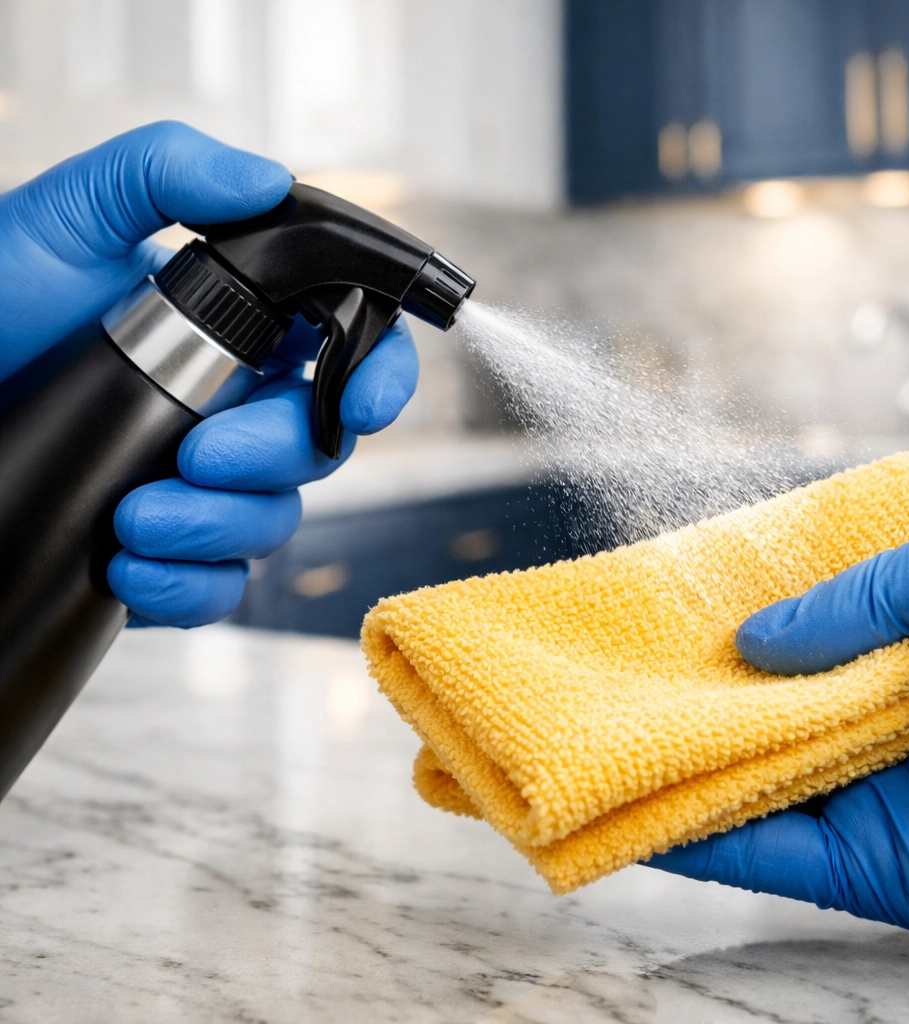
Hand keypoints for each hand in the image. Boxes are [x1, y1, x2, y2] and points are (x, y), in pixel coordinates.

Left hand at [0, 121, 417, 626]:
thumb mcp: (65, 222)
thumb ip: (164, 173)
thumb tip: (266, 181)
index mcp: (241, 329)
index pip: (352, 348)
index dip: (381, 378)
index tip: (359, 405)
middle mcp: (238, 407)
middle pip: (319, 446)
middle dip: (269, 458)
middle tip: (198, 454)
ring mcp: (209, 482)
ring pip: (274, 523)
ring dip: (218, 529)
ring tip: (134, 517)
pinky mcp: (176, 546)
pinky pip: (221, 587)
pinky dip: (187, 587)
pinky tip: (129, 568)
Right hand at [647, 509, 908, 937]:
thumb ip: (856, 593)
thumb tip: (754, 639)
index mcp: (904, 653)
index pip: (792, 645)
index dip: (728, 633)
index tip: (660, 619)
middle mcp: (876, 727)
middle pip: (758, 720)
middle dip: (686, 703)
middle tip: (608, 680)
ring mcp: (865, 801)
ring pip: (745, 789)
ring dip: (671, 771)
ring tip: (592, 741)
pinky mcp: (865, 870)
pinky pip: (765, 858)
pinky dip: (694, 842)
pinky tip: (630, 811)